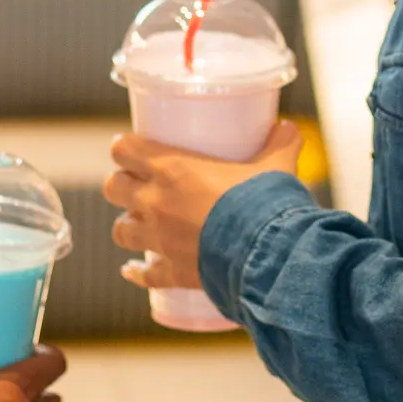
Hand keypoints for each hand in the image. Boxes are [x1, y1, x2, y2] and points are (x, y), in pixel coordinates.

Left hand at [104, 121, 304, 289]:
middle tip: (138, 185)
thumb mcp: (277, 166)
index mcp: (173, 169)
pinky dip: (137, 272)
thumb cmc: (266, 204)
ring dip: (127, 226)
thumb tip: (288, 127)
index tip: (132, 149)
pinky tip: (133, 271)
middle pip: (114, 187)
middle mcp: (156, 202)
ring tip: (139, 225)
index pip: (124, 149)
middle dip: (122, 185)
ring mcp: (160, 240)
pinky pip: (145, 274)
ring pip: (121, 232)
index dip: (124, 148)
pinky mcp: (172, 272)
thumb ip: (280, 144)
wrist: (269, 256)